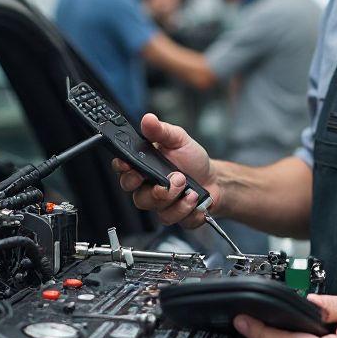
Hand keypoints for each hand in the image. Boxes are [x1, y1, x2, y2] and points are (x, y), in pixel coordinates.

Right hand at [113, 113, 218, 228]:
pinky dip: (185, 209)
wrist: (214, 180)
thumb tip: (148, 119)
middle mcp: (146, 185)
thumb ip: (161, 131)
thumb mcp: (178, 140)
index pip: (122, 168)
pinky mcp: (170, 215)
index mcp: (143, 165)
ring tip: (189, 188)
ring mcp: (157, 202)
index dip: (122, 167)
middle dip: (155, 189)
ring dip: (174, 199)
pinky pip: (170, 218)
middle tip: (175, 179)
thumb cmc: (192, 160)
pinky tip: (193, 199)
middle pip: (135, 193)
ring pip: (153, 207)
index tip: (129, 164)